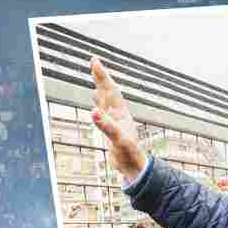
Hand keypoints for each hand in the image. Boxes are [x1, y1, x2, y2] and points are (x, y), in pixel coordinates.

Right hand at [89, 56, 145, 178]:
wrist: (135, 167)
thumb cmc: (129, 154)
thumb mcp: (118, 139)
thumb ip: (106, 125)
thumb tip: (93, 112)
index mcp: (120, 113)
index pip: (110, 90)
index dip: (102, 75)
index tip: (94, 61)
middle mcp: (118, 114)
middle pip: (109, 91)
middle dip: (101, 76)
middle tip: (93, 61)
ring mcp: (115, 121)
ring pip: (106, 100)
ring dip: (100, 88)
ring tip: (96, 77)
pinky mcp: (112, 129)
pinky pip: (104, 112)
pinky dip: (99, 105)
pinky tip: (96, 105)